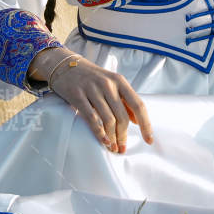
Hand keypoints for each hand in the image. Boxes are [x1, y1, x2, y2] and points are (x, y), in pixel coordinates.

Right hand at [32, 48, 153, 153]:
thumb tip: (137, 121)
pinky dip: (99, 132)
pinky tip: (104, 141)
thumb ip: (124, 100)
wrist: (64, 65)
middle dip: (124, 136)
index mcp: (120, 81)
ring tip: (113, 148)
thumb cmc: (91, 78)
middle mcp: (108, 84)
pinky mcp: (77, 95)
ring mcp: (92, 89)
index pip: (138, 105)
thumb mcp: (111, 84)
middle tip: (122, 148)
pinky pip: (92, 118)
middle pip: (122, 116)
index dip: (145, 125)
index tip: (149, 140)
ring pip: (108, 120)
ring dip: (112, 138)